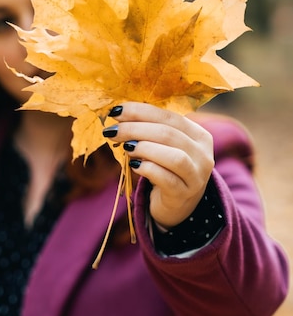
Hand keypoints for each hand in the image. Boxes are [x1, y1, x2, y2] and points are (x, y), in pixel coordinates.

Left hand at [103, 103, 214, 228]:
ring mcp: (196, 177)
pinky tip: (134, 165)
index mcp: (199, 135)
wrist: (176, 204)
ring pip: (174, 157)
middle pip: (169, 134)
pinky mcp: (183, 195)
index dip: (141, 111)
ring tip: (125, 147)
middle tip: (113, 130)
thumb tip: (120, 113)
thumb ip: (150, 129)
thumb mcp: (164, 146)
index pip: (170, 117)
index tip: (116, 111)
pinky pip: (166, 179)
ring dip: (144, 148)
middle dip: (136, 129)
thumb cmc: (166, 168)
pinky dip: (148, 169)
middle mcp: (203, 155)